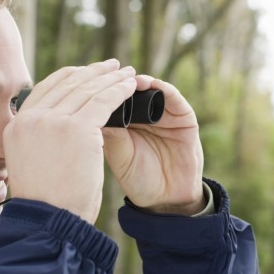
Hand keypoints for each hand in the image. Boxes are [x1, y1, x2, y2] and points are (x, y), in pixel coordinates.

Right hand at [3, 60, 136, 222]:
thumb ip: (41, 142)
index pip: (46, 89)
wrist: (50, 222)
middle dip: (93, 73)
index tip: (87, 72)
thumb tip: (60, 133)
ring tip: (127, 73)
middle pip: (68, 84)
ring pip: (88, 90)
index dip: (71, 76)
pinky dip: (120, 90)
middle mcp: (30, 119)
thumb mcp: (33, 164)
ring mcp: (53, 122)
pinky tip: (132, 86)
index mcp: (16, 126)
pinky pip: (104, 101)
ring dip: (110, 78)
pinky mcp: (78, 129)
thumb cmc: (48, 203)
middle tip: (112, 66)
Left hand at [103, 76, 205, 214]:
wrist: (165, 199)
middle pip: (130, 88)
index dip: (102, 87)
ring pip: (151, 88)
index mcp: (123, 122)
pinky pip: (174, 98)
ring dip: (141, 81)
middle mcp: (143, 114)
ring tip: (131, 80)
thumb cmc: (138, 179)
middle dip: (120, 80)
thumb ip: (110, 133)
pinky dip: (163, 89)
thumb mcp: (118, 156)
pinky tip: (151, 86)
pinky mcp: (184, 118)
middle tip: (110, 73)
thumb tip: (90, 109)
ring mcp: (164, 114)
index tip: (91, 80)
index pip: (112, 97)